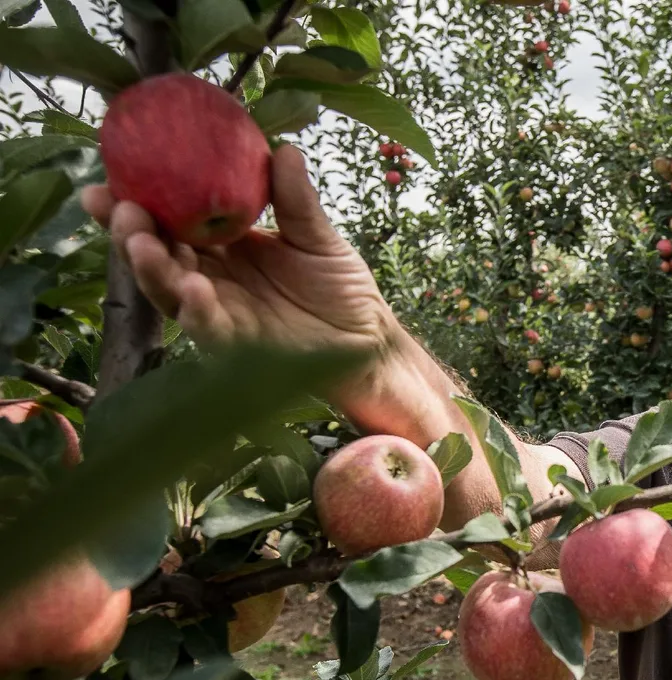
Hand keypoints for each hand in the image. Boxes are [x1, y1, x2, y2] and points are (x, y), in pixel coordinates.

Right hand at [81, 144, 394, 354]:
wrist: (367, 336)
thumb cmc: (339, 284)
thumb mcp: (316, 235)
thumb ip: (294, 199)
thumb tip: (282, 148)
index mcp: (221, 245)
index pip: (169, 220)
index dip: (136, 201)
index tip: (109, 178)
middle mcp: (208, 276)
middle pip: (155, 255)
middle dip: (130, 232)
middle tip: (121, 208)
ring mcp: (217, 311)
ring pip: (169, 291)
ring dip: (152, 268)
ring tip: (143, 243)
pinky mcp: (235, 343)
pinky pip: (208, 327)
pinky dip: (197, 310)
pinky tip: (195, 288)